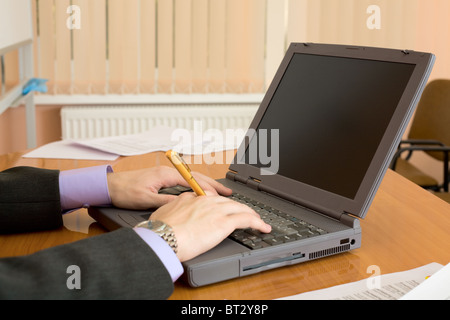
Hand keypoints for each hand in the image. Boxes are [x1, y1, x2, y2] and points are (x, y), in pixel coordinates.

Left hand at [107, 166, 231, 209]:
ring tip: (219, 192)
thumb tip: (185, 204)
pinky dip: (196, 185)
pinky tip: (200, 192)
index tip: (220, 196)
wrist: (109, 186)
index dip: (208, 189)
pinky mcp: (162, 178)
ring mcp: (165, 174)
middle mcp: (168, 172)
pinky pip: (184, 180)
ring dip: (205, 184)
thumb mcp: (146, 199)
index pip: (193, 181)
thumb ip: (166, 202)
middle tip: (227, 192)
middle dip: (212, 184)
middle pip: (196, 177)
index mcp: (165, 175)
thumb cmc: (124, 191)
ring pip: (191, 178)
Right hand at [150, 192, 271, 261]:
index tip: (224, 206)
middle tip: (245, 213)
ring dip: (251, 214)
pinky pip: (246, 220)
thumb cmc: (158, 230)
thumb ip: (173, 208)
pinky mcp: (224, 222)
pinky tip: (263, 227)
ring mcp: (216, 210)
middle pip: (228, 202)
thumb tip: (175, 209)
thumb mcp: (163, 213)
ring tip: (257, 220)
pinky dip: (258, 223)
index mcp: (191, 198)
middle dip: (238, 208)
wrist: (162, 237)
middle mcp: (206, 201)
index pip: (211, 197)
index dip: (221, 203)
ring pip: (239, 208)